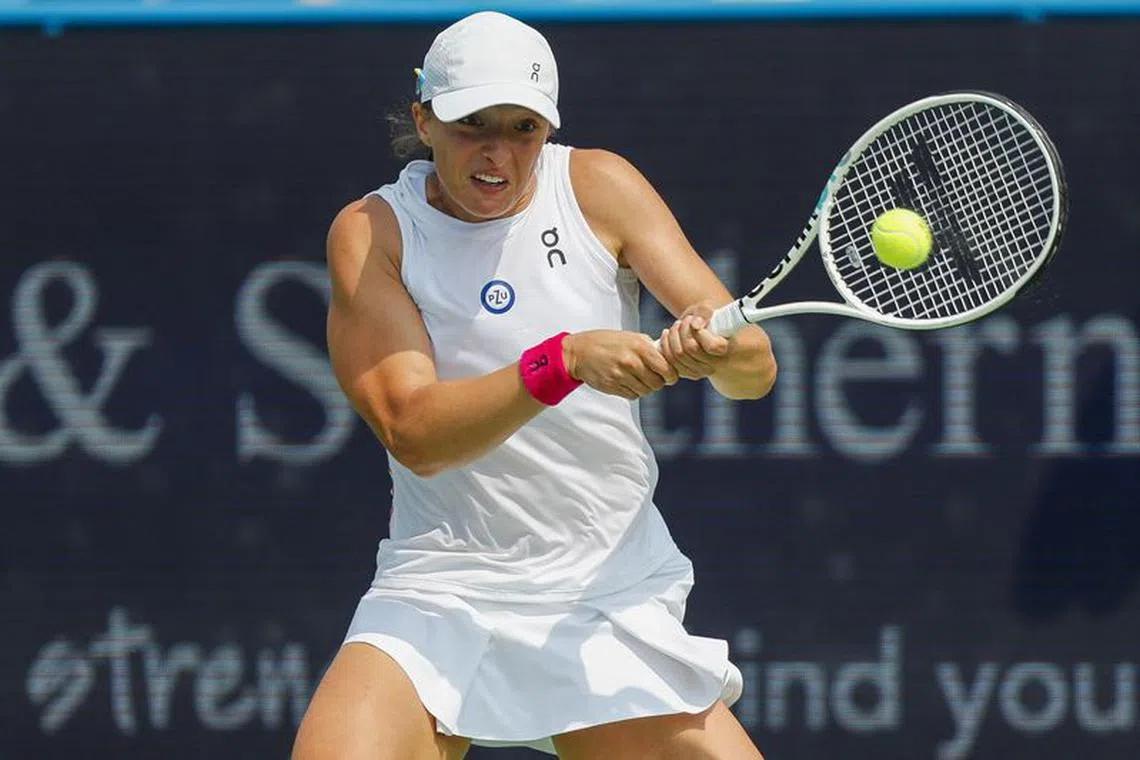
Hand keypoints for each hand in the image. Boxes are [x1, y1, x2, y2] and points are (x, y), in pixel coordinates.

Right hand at [563, 330, 679, 399]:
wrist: (579, 352)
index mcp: (640, 347)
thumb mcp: (630, 336)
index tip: (670, 376)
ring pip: (645, 391)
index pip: (666, 369)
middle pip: (657, 384)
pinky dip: (633, 391)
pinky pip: (632, 395)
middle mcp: (632, 362)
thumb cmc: (606, 342)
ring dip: (645, 388)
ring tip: (638, 379)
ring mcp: (621, 376)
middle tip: (653, 377)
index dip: (671, 375)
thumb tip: (667, 358)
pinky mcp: (613, 387)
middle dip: (658, 382)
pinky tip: (627, 382)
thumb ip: (649, 347)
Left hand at [658, 303, 730, 380]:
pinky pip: (670, 362)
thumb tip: (695, 325)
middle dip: (682, 330)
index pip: (711, 346)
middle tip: (683, 321)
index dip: (699, 332)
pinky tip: (667, 335)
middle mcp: (714, 365)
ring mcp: (700, 372)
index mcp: (725, 349)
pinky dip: (664, 346)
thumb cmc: (706, 318)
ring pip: (678, 356)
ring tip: (676, 326)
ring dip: (672, 336)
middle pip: (691, 349)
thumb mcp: (707, 309)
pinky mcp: (686, 373)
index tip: (694, 321)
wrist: (704, 330)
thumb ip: (704, 313)